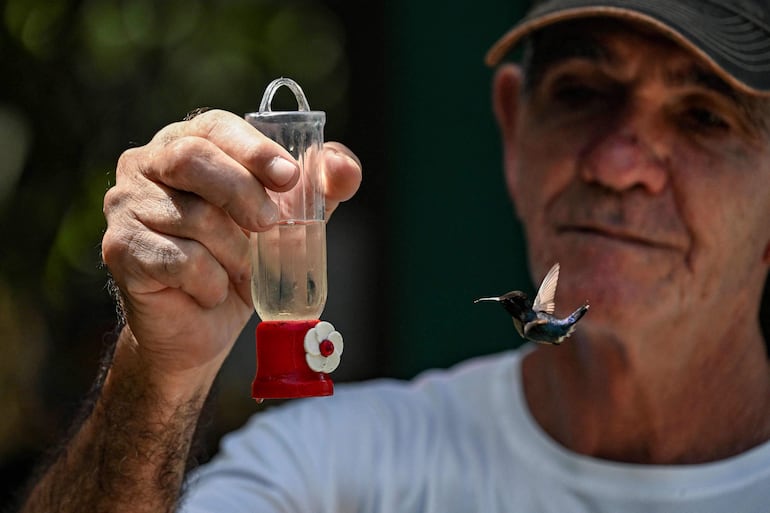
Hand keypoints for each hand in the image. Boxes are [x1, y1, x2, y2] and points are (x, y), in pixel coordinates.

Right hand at [101, 109, 360, 385]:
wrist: (201, 326)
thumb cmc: (242, 261)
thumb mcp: (289, 221)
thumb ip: (320, 190)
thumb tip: (345, 169)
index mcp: (188, 143)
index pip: (216, 126)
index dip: (254, 149)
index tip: (290, 177)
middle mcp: (147, 164)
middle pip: (192, 159)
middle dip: (243, 193)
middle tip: (271, 225)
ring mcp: (125, 204)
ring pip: (192, 216)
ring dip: (234, 252)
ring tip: (240, 270)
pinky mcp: (119, 247)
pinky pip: (179, 259)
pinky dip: (210, 281)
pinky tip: (211, 291)